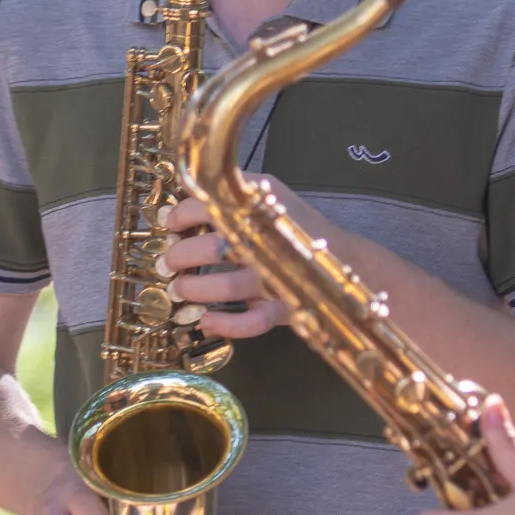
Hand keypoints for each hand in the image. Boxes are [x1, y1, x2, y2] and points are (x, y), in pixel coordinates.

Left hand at [156, 180, 308, 340]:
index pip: (207, 205)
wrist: (344, 258)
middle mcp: (265, 242)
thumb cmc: (294, 225)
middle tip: (170, 261)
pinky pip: (252, 323)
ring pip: (227, 287)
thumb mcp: (267, 195)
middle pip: (212, 249)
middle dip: (180, 256)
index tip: (171, 225)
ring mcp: (274, 278)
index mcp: (258, 208)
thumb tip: (185, 190)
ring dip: (194, 289)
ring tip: (179, 288)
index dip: (180, 216)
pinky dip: (226, 325)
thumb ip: (230, 192)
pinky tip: (207, 320)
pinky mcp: (282, 310)